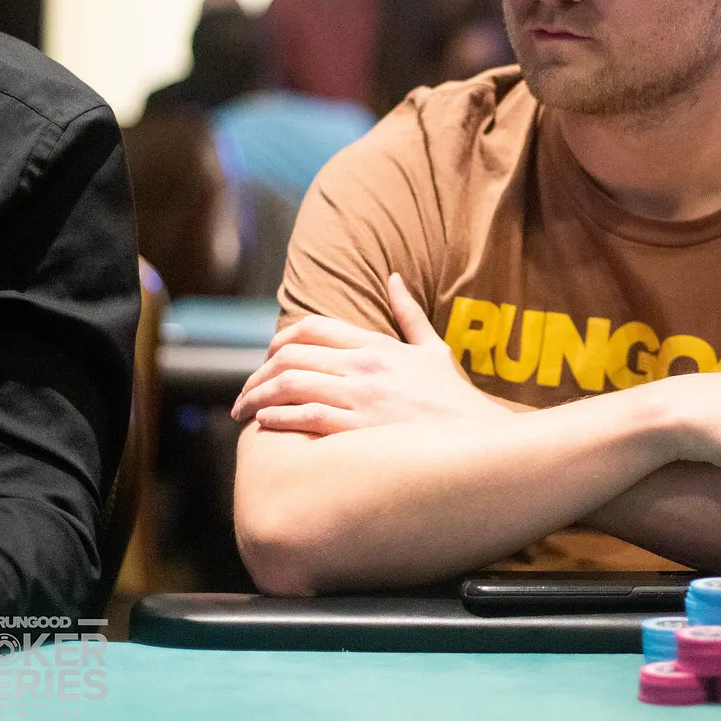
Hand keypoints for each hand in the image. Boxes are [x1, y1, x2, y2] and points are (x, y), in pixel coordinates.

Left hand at [232, 274, 506, 434]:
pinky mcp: (357, 431)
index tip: (267, 357)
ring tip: (245, 411)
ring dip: (257, 396)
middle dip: (258, 373)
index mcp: (378, 346)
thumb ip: (409, 313)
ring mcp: (360, 399)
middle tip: (245, 391)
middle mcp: (364, 367)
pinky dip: (277, 418)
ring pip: (290, 385)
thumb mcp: (434, 349)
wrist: (476, 443)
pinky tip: (266, 424)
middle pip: (291, 355)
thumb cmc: (455, 400)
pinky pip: (304, 417)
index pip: (312, 327)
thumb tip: (393, 277)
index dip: (280, 339)